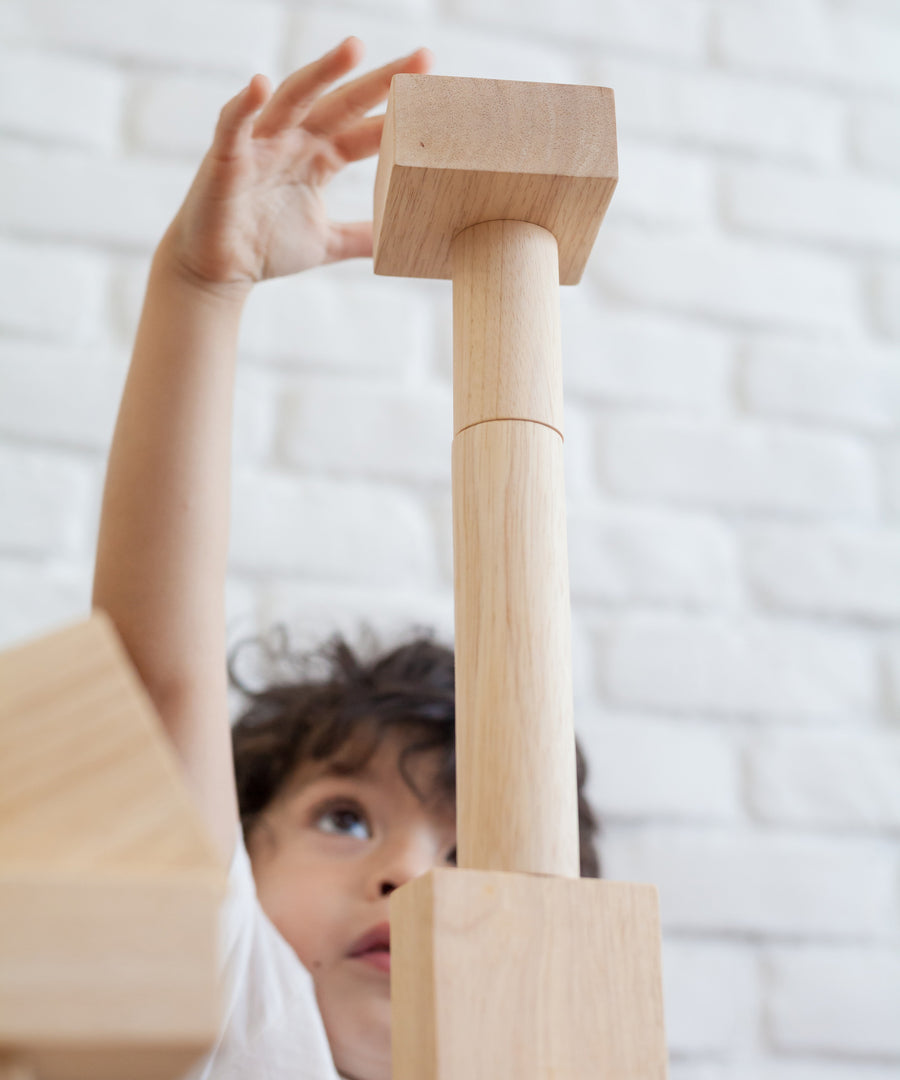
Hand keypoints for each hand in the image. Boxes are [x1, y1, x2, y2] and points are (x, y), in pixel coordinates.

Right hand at [158, 37, 433, 295]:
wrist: (218, 272)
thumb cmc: (266, 249)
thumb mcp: (327, 244)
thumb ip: (362, 237)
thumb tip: (401, 242)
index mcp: (320, 158)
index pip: (365, 129)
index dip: (396, 112)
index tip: (434, 91)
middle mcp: (294, 141)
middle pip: (341, 103)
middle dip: (378, 80)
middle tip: (422, 57)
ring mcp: (261, 146)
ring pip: (293, 99)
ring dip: (322, 73)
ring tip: (354, 49)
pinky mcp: (226, 160)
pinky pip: (234, 125)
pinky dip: (245, 105)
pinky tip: (260, 84)